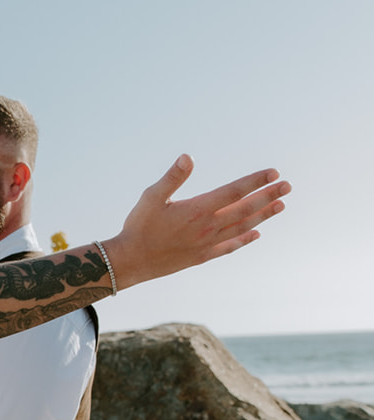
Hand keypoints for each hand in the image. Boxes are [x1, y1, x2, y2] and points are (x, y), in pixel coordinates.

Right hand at [103, 155, 289, 289]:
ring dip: (263, 216)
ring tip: (281, 206)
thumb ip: (172, 178)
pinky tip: (256, 234)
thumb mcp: (151, 197)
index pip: (234, 192)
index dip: (255, 182)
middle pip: (245, 209)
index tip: (273, 173)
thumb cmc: (138, 226)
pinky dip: (245, 240)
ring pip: (242, 227)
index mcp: (198, 210)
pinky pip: (229, 246)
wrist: (131, 262)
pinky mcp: (202, 256)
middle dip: (268, 196)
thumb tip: (188, 157)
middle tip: (287, 186)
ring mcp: (207, 244)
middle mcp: (208, 227)